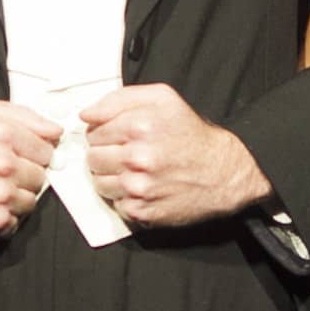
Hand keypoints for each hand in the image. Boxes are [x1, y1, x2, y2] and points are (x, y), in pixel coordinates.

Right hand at [0, 99, 60, 240]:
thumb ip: (20, 114)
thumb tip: (54, 130)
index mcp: (2, 134)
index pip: (47, 148)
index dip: (33, 151)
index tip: (20, 154)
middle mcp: (2, 165)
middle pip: (41, 176)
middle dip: (24, 174)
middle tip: (0, 172)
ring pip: (30, 200)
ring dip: (15, 196)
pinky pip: (15, 220)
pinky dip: (3, 215)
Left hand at [81, 84, 270, 228]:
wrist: (223, 173)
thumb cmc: (191, 134)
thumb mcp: (163, 98)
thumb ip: (119, 99)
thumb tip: (86, 114)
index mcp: (139, 125)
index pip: (93, 131)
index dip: (105, 133)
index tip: (121, 136)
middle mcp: (137, 157)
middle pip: (93, 158)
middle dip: (105, 154)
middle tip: (128, 154)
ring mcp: (138, 187)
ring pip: (100, 183)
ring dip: (112, 177)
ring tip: (135, 171)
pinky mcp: (142, 211)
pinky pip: (116, 203)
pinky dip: (126, 197)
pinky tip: (144, 187)